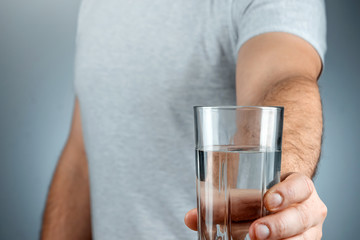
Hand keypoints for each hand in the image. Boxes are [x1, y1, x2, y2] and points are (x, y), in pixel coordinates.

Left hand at [184, 172, 326, 239]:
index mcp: (300, 187)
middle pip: (301, 217)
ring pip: (302, 239)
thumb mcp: (247, 192)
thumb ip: (221, 202)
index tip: (268, 200)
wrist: (284, 198)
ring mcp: (309, 231)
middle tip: (255, 231)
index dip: (287, 193)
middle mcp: (310, 209)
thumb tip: (190, 218)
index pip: (301, 186)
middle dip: (278, 226)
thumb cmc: (263, 193)